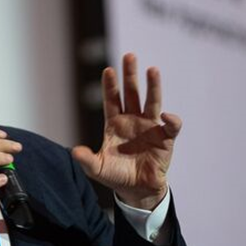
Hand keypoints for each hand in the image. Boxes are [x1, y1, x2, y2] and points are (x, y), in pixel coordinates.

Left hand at [72, 53, 181, 209]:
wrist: (137, 190)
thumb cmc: (115, 176)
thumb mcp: (97, 169)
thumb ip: (86, 160)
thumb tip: (74, 151)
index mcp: (114, 124)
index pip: (111, 100)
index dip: (110, 86)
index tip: (108, 70)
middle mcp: (132, 120)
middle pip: (131, 93)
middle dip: (130, 75)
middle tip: (129, 56)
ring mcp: (150, 127)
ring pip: (152, 101)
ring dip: (152, 85)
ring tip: (152, 69)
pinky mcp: (165, 138)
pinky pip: (171, 126)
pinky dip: (171, 120)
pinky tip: (166, 116)